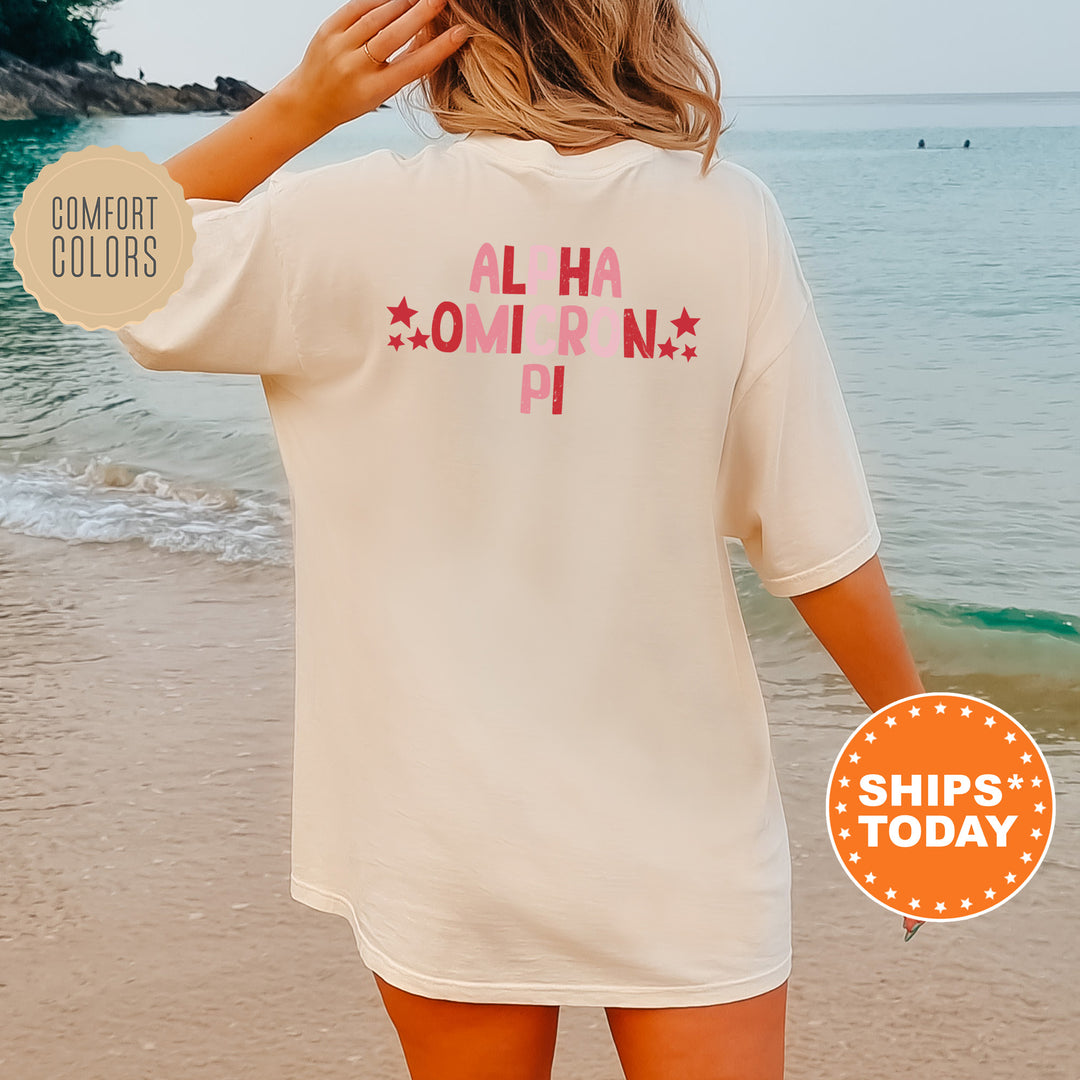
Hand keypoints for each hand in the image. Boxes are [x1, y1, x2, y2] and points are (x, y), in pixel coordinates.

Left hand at [273, 0, 466, 135]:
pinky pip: (357, 7)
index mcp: (374, 89)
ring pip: (377, 17)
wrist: (309, 101)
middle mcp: (356, 68)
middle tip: (440, 0)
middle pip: (394, 35)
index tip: (459, 33)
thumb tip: (431, 39)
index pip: (413, 66)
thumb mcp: (381, 93)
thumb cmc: (352, 99)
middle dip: (421, 14)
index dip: (439, 48)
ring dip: (402, 3)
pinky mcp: (327, 29)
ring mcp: (339, 46)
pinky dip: (379, 0)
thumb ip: (403, 68)